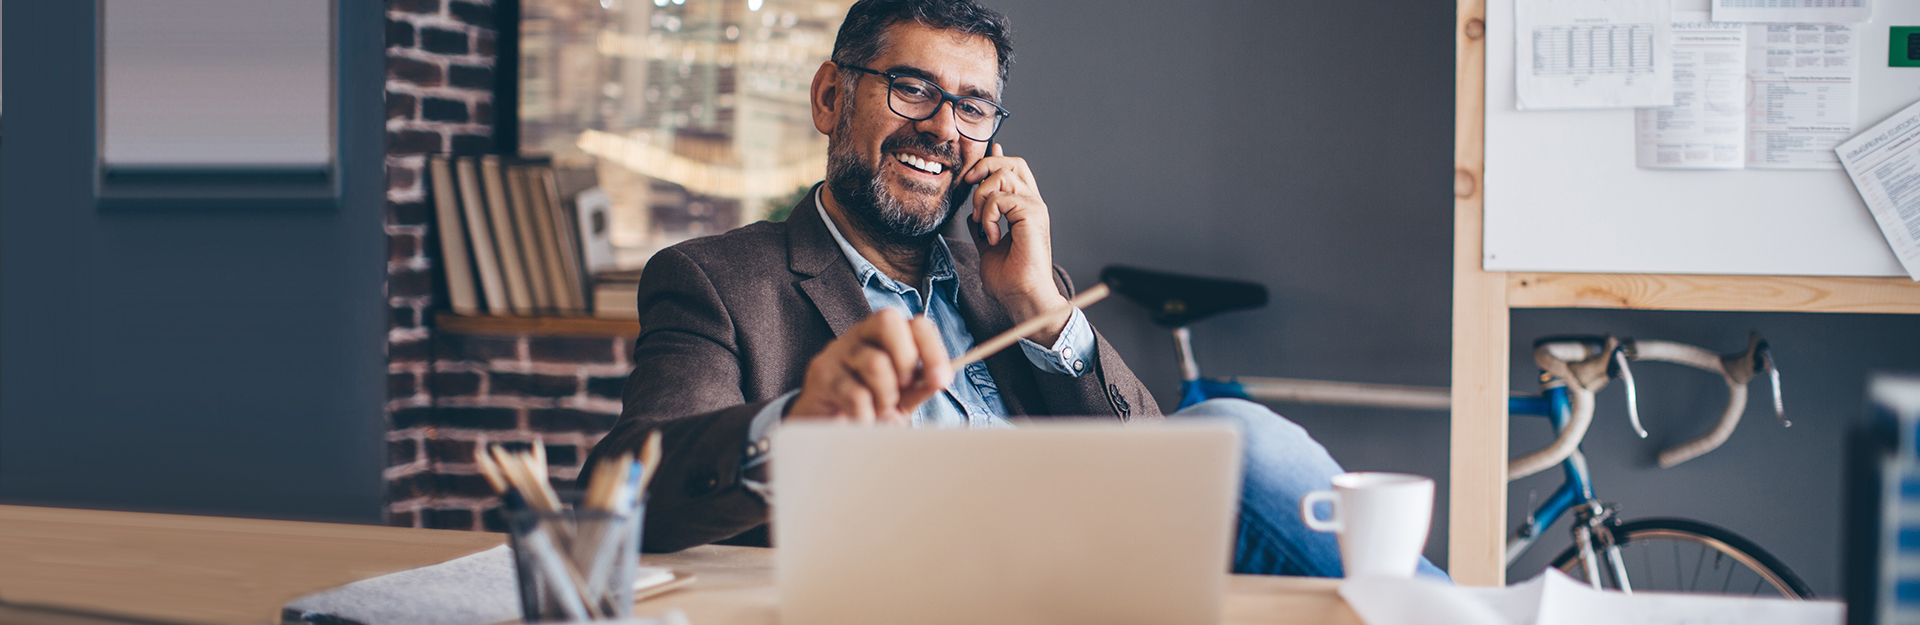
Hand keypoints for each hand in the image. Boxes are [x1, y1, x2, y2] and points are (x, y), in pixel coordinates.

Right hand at [788, 308, 953, 423]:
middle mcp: (860, 335)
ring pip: (875, 362)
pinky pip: (856, 395)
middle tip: (904, 386)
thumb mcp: (902, 396)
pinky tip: (861, 418)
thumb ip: (921, 386)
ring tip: (879, 407)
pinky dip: (867, 415)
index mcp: (885, 335)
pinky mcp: (821, 374)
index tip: (941, 380)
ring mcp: (837, 351)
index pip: (916, 324)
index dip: (933, 349)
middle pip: (889, 321)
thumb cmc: (869, 404)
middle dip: (906, 359)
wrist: (826, 426)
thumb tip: (939, 377)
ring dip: (886, 395)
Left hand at [962, 144, 1072, 342]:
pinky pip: (1000, 199)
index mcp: (1025, 208)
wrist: (1021, 296)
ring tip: (982, 223)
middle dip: (984, 167)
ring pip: (1001, 177)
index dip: (995, 159)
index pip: (1014, 170)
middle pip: (1011, 164)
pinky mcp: (1033, 214)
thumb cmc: (1009, 278)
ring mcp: (1035, 207)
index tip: (976, 166)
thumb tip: (972, 212)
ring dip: (982, 198)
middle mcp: (1033, 203)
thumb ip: (983, 225)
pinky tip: (992, 237)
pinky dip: (988, 217)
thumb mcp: (987, 245)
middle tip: (969, 186)